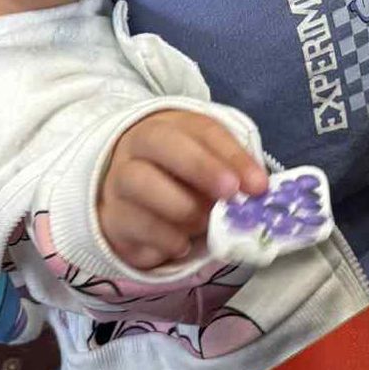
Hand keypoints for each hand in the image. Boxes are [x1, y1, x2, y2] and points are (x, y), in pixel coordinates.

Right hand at [99, 113, 266, 271]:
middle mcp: (137, 148)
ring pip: (141, 183)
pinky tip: (181, 243)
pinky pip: (134, 225)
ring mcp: (118, 181)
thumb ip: (232, 173)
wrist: (129, 201)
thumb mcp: (207, 167)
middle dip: (202, 168)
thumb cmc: (180, 180)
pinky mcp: (110, 217)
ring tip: (203, 224)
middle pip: (162, 144)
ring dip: (182, 208)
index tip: (258, 184)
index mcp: (169, 126)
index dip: (232, 155)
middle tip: (230, 194)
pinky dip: (165, 238)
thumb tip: (258, 191)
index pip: (202, 130)